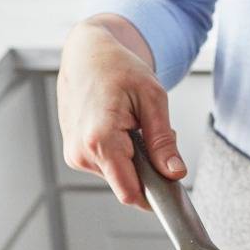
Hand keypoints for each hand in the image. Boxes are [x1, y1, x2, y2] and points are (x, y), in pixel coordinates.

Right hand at [57, 15, 186, 208]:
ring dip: (133, 159)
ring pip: (118, 177)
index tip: (171, 190)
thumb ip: (163, 141)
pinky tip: (119, 129)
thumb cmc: (117, 67)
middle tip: (149, 133)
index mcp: (100, 139)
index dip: (154, 196)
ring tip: (131, 126)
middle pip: (127, 185)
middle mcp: (81, 152)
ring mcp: (75, 155)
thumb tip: (174, 173)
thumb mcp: (152, 98)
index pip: (130, 193)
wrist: (87, 53)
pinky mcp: (75, 154)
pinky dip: (120, 154)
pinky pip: (107, 167)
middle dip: (147, 169)